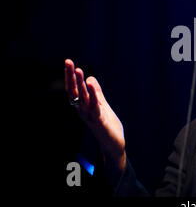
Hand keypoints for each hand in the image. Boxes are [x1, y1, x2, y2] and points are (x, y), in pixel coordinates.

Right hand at [64, 59, 125, 174]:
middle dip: (72, 77)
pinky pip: (95, 108)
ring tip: (79, 71)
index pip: (74, 89)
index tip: (68, 62)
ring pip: (82, 99)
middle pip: (75, 92)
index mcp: (83, 106)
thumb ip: (97, 93)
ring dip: (80, 85)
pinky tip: (92, 86)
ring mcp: (90, 117)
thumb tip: (90, 78)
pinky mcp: (99, 122)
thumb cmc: (107, 125)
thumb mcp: (102, 105)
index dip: (70, 76)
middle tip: (69, 62)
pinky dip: (93, 96)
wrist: (114, 144)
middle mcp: (83, 111)